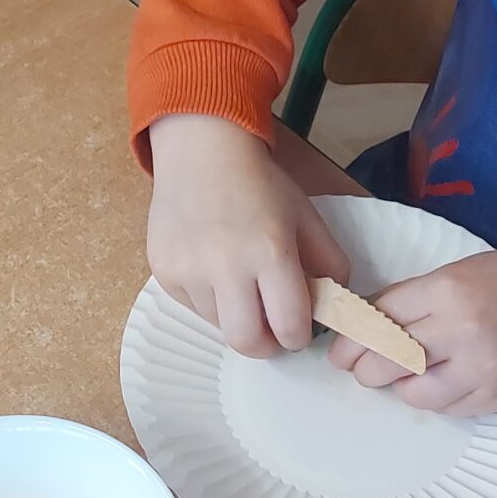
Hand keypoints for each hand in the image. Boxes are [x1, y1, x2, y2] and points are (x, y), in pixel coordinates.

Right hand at [146, 115, 350, 355]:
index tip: (297, 331)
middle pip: (247, 342)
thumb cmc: (260, 184)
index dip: (298, 337)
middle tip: (270, 331)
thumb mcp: (306, 217)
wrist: (201, 152)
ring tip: (239, 283)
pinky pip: (192, 306)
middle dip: (265, 345)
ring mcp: (189, 271)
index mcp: (270, 252)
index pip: (289, 326)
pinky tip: (211, 266)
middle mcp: (225, 266)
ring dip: (235, 315)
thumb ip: (329, 263)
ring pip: (218, 324)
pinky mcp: (163, 271)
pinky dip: (208, 298)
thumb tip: (333, 306)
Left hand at [329, 249, 496, 414]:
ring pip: (411, 393)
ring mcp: (479, 369)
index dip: (353, 336)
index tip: (340, 347)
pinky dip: (432, 399)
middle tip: (361, 367)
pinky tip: (437, 383)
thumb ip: (419, 296)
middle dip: (364, 367)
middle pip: (385, 358)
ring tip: (402, 376)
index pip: (379, 316)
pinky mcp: (495, 399)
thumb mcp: (468, 271)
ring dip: (398, 387)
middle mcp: (461, 329)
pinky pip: (445, 408)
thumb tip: (367, 321)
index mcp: (449, 288)